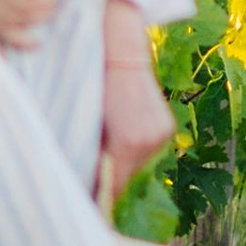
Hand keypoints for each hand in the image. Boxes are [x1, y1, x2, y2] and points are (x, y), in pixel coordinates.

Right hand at [0, 0, 83, 48]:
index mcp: (33, 2)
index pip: (53, 6)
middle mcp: (17, 16)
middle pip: (38, 21)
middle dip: (45, 15)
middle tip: (47, 10)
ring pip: (20, 36)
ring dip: (29, 37)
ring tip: (37, 39)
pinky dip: (0, 54)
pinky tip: (6, 63)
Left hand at [98, 0, 174, 201]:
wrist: (117, 45)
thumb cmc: (91, 79)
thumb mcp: (84, 118)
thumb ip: (85, 150)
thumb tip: (80, 178)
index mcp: (128, 142)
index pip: (113, 186)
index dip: (97, 196)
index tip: (82, 201)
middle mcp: (150, 141)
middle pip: (124, 178)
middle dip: (106, 178)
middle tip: (84, 175)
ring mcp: (161, 133)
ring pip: (134, 165)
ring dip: (117, 163)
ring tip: (99, 149)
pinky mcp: (165, 126)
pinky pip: (143, 150)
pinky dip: (128, 150)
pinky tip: (115, 136)